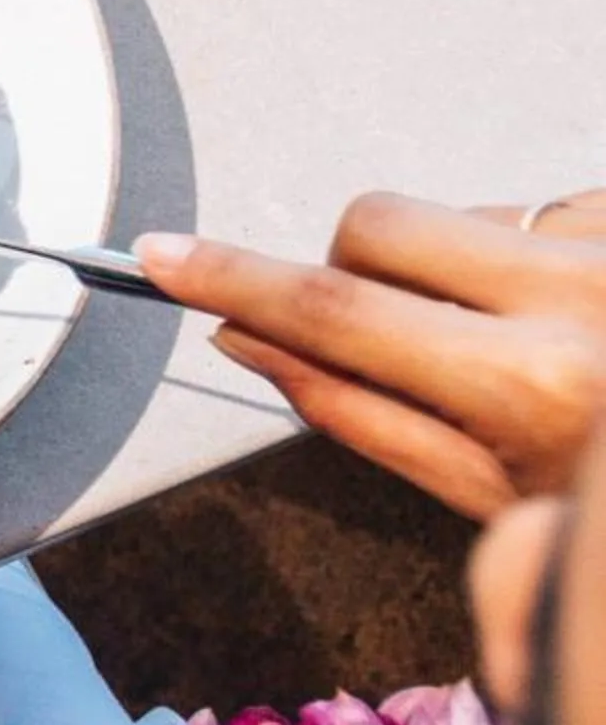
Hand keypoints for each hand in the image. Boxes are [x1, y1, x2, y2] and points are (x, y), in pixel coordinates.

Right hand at [139, 190, 605, 518]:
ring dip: (464, 269)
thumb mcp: (493, 499)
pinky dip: (544, 257)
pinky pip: (549, 209)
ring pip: (462, 215)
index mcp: (533, 390)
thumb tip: (252, 343)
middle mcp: (586, 301)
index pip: (333, 312)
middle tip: (400, 339)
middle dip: (354, 270)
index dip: (232, 279)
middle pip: (376, 227)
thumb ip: (360, 411)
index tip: (163, 255)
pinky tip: (589, 316)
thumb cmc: (605, 515)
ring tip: (534, 344)